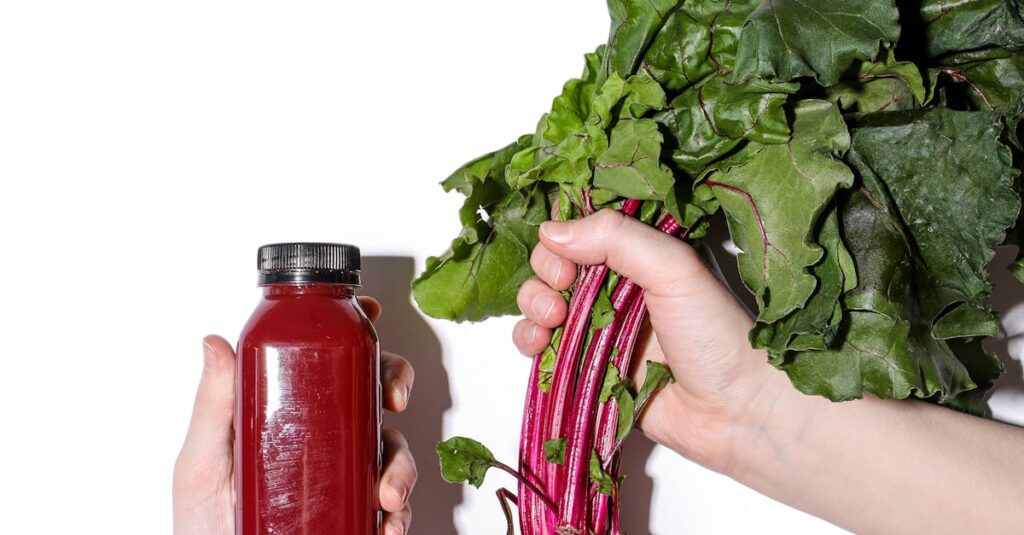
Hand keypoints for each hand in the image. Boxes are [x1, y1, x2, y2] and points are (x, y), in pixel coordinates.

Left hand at [173, 297, 415, 534]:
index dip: (357, 334)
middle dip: (396, 384)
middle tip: (393, 399)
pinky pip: (394, 506)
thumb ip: (212, 405)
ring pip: (393, 449)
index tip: (371, 316)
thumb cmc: (202, 522)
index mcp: (288, 412)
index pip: (328, 361)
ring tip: (387, 494)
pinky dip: (401, 515)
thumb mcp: (201, 460)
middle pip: (373, 393)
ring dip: (402, 467)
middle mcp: (322, 438)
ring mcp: (341, 475)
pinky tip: (388, 524)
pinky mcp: (354, 512)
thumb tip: (215, 343)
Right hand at [512, 209, 794, 472]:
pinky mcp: (587, 368)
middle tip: (561, 287)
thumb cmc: (718, 336)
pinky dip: (529, 340)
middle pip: (554, 263)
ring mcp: (599, 328)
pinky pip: (542, 347)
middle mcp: (616, 286)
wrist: (738, 412)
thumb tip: (551, 229)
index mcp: (640, 254)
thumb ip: (616, 238)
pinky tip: (539, 344)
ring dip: (532, 304)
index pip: (583, 227)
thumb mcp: (673, 268)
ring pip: (541, 302)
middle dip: (545, 271)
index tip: (563, 248)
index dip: (562, 232)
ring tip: (551, 320)